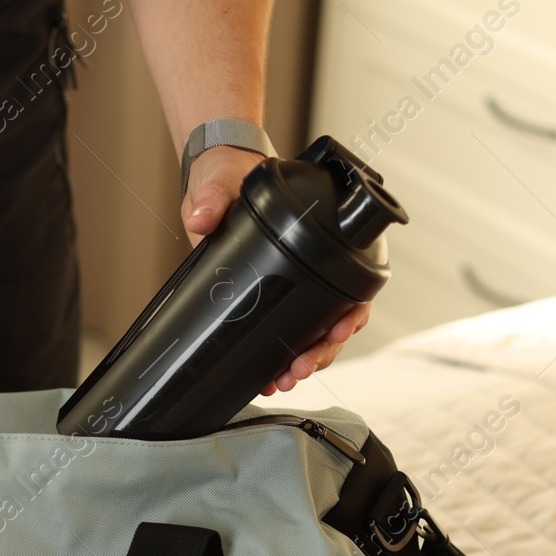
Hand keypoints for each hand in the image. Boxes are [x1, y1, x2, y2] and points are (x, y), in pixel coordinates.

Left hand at [179, 144, 370, 395]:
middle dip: (321, 351)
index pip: (353, 280)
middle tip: (299, 369)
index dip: (352, 312)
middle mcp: (312, 265)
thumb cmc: (231, 174)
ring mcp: (291, 284)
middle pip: (334, 318)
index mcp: (319, 236)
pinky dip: (278, 356)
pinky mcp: (268, 295)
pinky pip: (283, 332)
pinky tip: (268, 377)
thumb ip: (212, 197)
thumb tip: (201, 217)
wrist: (212, 182)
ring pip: (312, 333)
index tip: (338, 331)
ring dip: (303, 360)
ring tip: (283, 380)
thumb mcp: (222, 181)